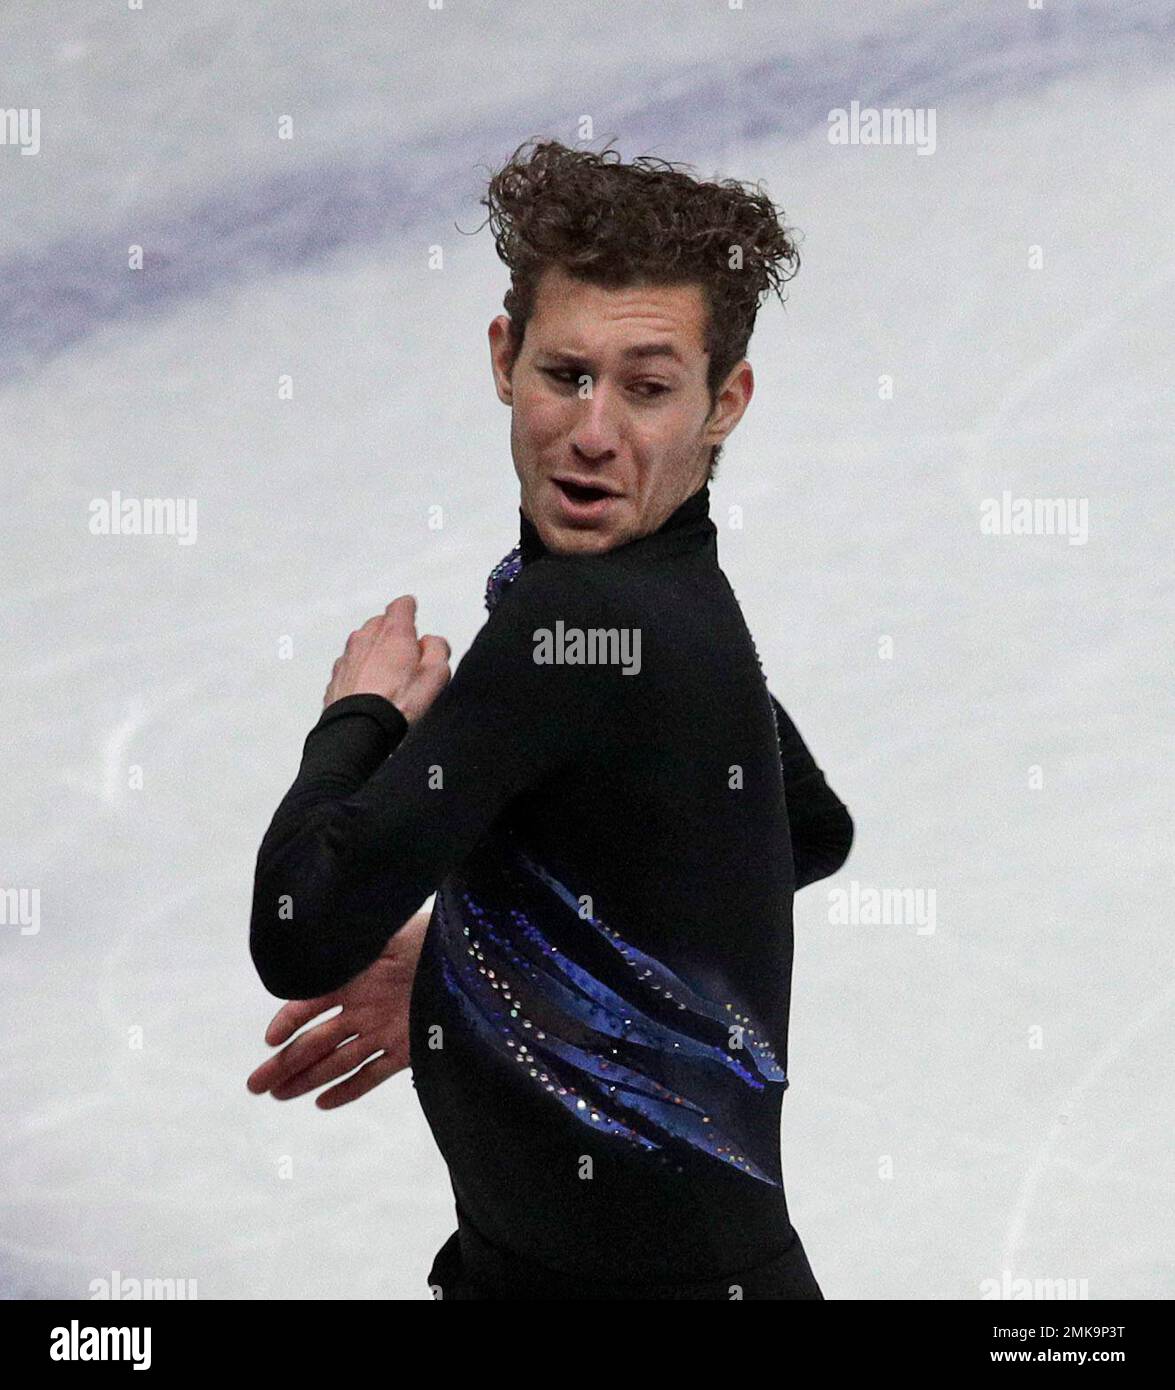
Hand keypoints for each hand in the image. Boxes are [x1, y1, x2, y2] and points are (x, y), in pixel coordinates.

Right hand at [245, 910, 429, 1108]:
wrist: (472, 957)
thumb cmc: (431, 935)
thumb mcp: (388, 931)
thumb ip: (348, 941)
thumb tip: (308, 934)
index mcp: (354, 977)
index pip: (309, 1003)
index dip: (288, 1021)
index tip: (271, 1040)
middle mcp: (363, 1006)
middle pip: (315, 1040)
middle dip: (283, 1063)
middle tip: (253, 1086)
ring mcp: (382, 1029)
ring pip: (336, 1061)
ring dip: (307, 1079)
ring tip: (277, 1096)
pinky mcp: (406, 1048)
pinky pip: (373, 1073)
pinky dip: (349, 1088)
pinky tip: (322, 1103)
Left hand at [323, 594, 450, 722]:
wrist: (360, 731)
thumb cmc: (398, 705)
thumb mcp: (437, 675)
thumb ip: (438, 649)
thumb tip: (431, 642)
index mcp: (393, 633)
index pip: (401, 606)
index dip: (409, 609)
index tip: (412, 611)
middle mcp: (365, 639)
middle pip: (379, 624)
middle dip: (392, 633)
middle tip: (407, 655)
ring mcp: (347, 659)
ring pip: (362, 645)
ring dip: (374, 653)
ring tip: (389, 677)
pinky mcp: (336, 679)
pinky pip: (351, 667)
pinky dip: (360, 672)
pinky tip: (371, 691)